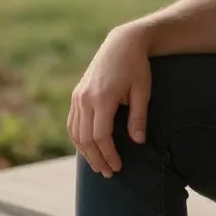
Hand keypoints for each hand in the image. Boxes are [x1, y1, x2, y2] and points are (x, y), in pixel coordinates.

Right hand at [68, 24, 151, 177]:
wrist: (122, 42)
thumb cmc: (136, 66)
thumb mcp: (142, 90)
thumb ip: (138, 117)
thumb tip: (138, 142)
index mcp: (102, 97)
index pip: (101, 136)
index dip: (109, 154)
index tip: (118, 166)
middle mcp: (85, 98)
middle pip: (86, 138)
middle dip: (97, 158)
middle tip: (109, 173)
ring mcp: (78, 95)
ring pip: (75, 132)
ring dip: (85, 152)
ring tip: (98, 165)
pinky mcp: (77, 93)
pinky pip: (72, 122)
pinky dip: (78, 138)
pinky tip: (88, 148)